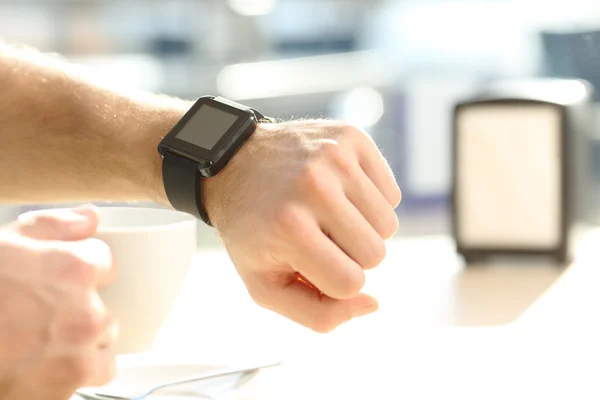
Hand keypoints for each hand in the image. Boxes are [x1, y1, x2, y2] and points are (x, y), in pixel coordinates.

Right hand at [0, 206, 116, 399]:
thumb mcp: (4, 243)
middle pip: (106, 310)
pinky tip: (36, 366)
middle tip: (41, 316)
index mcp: (74, 271)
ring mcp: (78, 357)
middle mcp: (85, 315)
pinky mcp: (66, 390)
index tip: (61, 279)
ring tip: (41, 345)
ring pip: (103, 349)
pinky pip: (86, 380)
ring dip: (82, 347)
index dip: (81, 269)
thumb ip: (54, 226)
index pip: (105, 262)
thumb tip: (90, 218)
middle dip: (81, 313)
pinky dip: (66, 376)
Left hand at [204, 120, 400, 332]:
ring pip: (389, 224)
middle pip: (376, 253)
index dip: (333, 281)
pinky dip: (370, 201)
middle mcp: (314, 186)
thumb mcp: (265, 285)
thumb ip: (318, 313)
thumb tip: (374, 303)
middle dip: (350, 255)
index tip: (308, 261)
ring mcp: (335, 156)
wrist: (235, 165)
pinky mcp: (351, 137)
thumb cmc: (252, 231)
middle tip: (317, 236)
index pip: (351, 282)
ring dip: (363, 228)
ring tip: (327, 214)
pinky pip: (391, 194)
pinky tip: (339, 192)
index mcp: (289, 228)